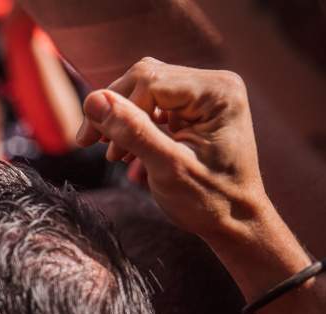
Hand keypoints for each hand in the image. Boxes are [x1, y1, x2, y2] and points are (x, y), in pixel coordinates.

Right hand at [76, 58, 274, 245]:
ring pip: (144, 90)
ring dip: (122, 120)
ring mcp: (206, 96)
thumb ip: (132, 131)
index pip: (149, 81)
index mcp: (217, 93)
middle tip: (90, 143)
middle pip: (145, 79)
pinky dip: (135, 126)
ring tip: (114, 154)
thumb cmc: (209, 200)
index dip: (114, 107)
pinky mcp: (196, 109)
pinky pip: (153, 104)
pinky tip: (128, 152)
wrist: (235, 222)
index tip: (90, 142)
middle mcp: (215, 85)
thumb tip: (93, 100)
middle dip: (115, 112)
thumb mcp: (166, 168)